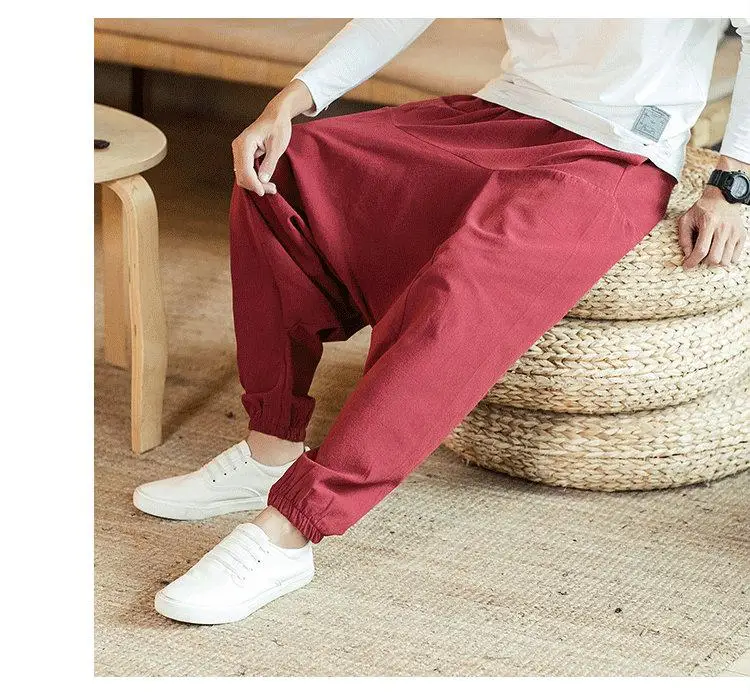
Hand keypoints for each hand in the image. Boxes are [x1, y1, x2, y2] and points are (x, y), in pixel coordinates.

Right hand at [231, 80, 313, 195]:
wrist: (276, 115)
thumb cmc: (278, 127)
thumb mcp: (277, 146)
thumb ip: (269, 163)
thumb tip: (262, 180)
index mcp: (245, 143)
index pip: (245, 170)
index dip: (254, 184)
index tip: (265, 191)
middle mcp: (237, 147)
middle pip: (241, 175)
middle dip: (255, 185)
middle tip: (273, 189)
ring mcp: (238, 151)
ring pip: (242, 175)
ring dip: (255, 184)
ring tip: (271, 186)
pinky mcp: (242, 154)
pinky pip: (245, 171)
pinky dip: (253, 179)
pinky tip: (265, 180)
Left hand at [677, 185, 746, 269]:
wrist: (722, 198)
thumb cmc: (701, 210)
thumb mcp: (686, 220)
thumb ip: (684, 239)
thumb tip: (687, 256)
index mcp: (709, 223)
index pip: (701, 250)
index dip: (692, 261)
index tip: (687, 266)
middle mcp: (724, 229)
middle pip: (715, 258)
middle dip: (704, 262)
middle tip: (699, 257)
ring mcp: (735, 233)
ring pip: (725, 260)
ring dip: (715, 262)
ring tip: (709, 254)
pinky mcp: (742, 236)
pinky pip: (735, 258)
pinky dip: (726, 259)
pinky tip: (719, 252)